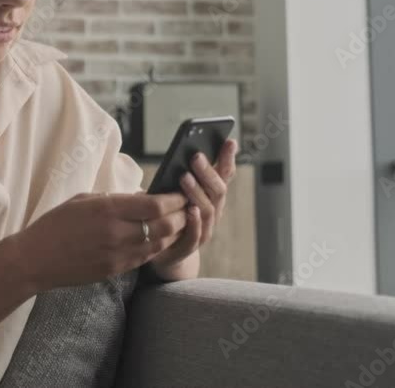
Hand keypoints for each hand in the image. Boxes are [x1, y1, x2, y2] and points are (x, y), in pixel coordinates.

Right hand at [13, 190, 193, 291]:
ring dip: (174, 233)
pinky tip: (161, 239)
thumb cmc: (55, 224)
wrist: (36, 259)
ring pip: (160, 244)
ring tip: (180, 222)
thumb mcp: (83, 199)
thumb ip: (115, 198)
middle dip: (181, 215)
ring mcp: (117, 254)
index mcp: (107, 209)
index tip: (181, 192)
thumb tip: (142, 196)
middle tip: (188, 206)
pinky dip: (157, 247)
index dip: (174, 198)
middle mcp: (116, 232)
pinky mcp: (115, 270)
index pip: (156, 204)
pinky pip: (145, 258)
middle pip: (165, 225)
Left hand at [148, 139, 238, 275]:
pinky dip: (194, 221)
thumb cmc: (168, 214)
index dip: (228, 159)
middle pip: (218, 191)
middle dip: (208, 172)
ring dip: (197, 193)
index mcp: (211, 196)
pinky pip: (195, 234)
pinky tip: (188, 209)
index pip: (225, 175)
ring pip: (208, 210)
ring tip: (185, 177)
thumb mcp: (174, 191)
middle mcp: (213, 212)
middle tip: (196, 156)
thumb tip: (183, 149)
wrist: (164, 253)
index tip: (229, 141)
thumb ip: (182, 175)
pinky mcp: (189, 246)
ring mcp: (204, 230)